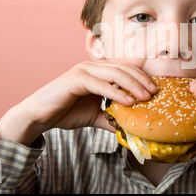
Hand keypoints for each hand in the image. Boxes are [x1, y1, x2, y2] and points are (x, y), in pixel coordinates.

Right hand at [0, 61, 156, 145]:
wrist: (39, 117)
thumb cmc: (66, 112)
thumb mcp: (94, 115)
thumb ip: (111, 118)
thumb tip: (129, 129)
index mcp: (98, 72)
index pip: (125, 70)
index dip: (141, 78)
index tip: (155, 89)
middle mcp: (92, 67)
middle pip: (123, 69)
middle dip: (141, 80)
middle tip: (155, 92)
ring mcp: (83, 70)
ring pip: (114, 73)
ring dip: (132, 84)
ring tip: (146, 97)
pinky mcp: (75, 79)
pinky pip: (100, 84)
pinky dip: (116, 92)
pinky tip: (129, 101)